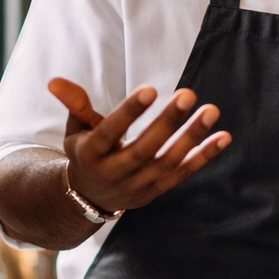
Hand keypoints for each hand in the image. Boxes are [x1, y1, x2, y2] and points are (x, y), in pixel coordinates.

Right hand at [51, 77, 230, 215]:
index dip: (129, 112)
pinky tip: (223, 137)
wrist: (90, 198)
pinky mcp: (157, 191)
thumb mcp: (76, 130)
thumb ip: (75, 105)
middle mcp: (115, 173)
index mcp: (92, 154)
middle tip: (188, 94)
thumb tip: (55, 80)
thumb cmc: (86, 152)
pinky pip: (183, 173)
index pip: (110, 132)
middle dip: (166, 122)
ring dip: (191, 137)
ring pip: (168, 162)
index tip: (150, 88)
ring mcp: (138, 186)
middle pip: (143, 149)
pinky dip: (204, 157)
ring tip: (211, 110)